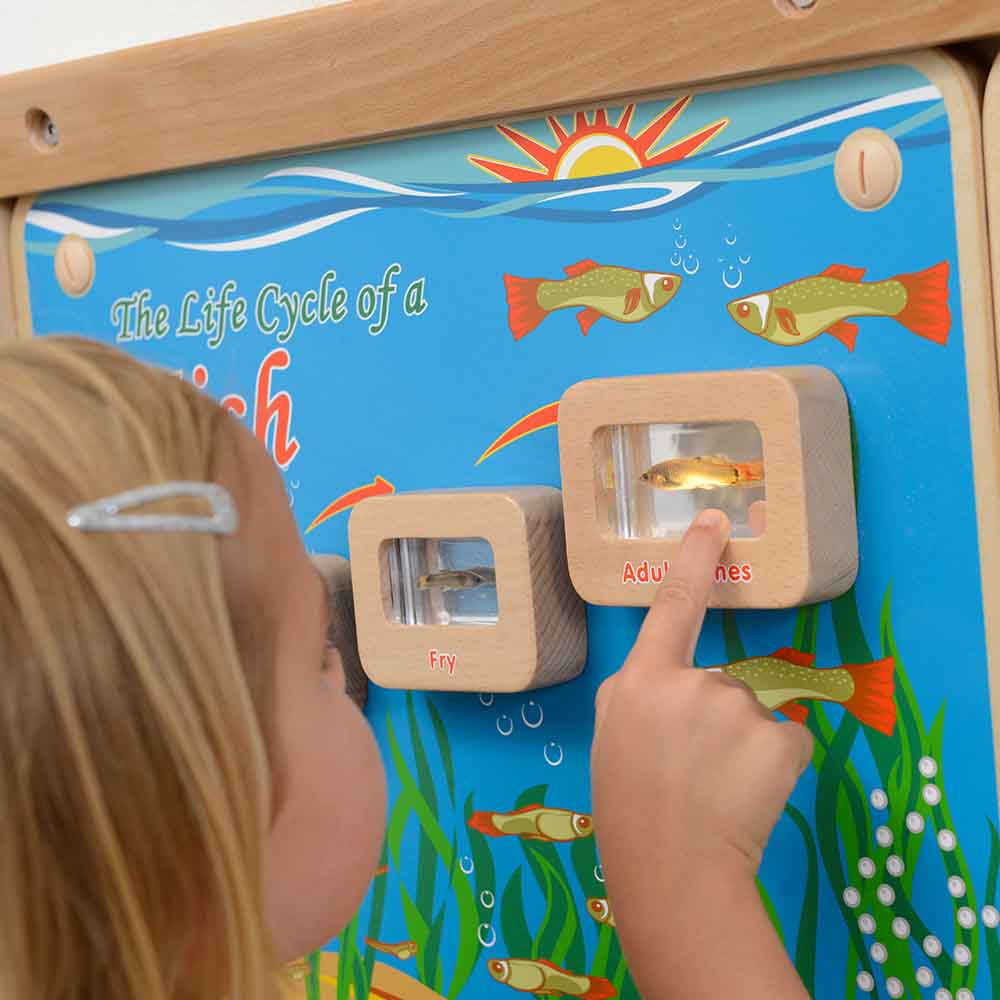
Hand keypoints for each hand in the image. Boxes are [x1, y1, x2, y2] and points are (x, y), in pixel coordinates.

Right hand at [591, 508, 811, 998]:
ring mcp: (737, 708)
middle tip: (690, 770)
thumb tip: (665, 679)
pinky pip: (783, 739)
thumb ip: (638, 693)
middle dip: (712, 720)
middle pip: (717, 681)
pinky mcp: (779, 738)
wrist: (671, 869)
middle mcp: (690, 682)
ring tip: (714, 788)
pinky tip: (747, 794)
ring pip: (751, 714)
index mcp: (640, 679)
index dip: (696, 559)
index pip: (672, 604)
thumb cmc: (629, 805)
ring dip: (741, 745)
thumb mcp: (612, 736)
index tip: (717, 518)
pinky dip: (772, 764)